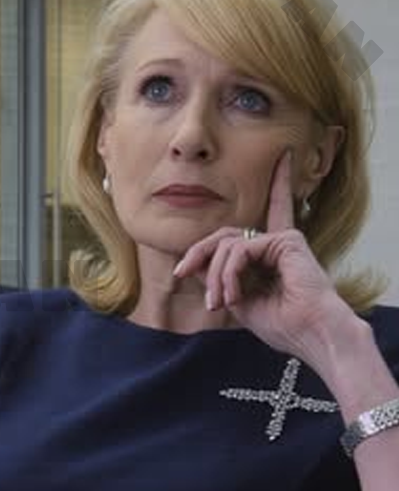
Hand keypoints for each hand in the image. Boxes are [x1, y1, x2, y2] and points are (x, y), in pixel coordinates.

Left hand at [173, 150, 354, 364]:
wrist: (311, 335)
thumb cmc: (282, 325)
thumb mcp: (238, 300)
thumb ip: (219, 278)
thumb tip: (194, 265)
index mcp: (273, 253)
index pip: (270, 214)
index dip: (279, 184)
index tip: (285, 155)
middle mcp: (279, 240)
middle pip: (224, 234)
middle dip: (197, 254)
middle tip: (180, 274)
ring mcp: (283, 238)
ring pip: (226, 244)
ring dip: (214, 275)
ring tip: (218, 302)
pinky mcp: (286, 239)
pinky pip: (239, 250)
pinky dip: (228, 274)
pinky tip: (233, 295)